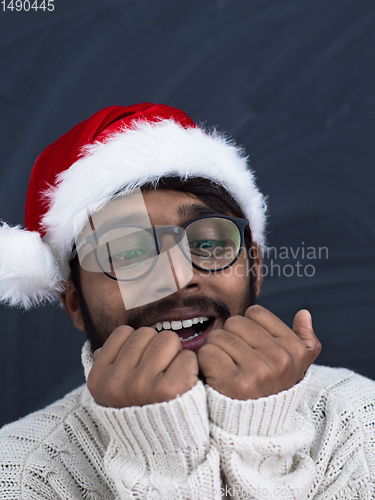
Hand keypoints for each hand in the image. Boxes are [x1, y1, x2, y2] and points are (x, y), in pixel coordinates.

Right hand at [87, 326, 198, 407]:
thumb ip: (107, 367)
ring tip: (170, 375)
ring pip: (168, 339)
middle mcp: (117, 382)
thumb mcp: (111, 393)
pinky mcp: (169, 389)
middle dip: (157, 347)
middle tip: (159, 371)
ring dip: (175, 354)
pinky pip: (187, 356)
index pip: (123, 332)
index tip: (140, 365)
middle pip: (147, 333)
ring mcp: (142, 385)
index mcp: (99, 379)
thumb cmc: (139, 412)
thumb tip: (98, 349)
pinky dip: (190, 367)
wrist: (160, 451)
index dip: (137, 344)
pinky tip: (183, 383)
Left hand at [197, 305, 320, 399]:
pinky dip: (205, 363)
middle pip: (234, 322)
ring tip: (225, 369)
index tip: (251, 349)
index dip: (247, 329)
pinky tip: (215, 376)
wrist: (254, 430)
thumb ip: (304, 340)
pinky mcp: (235, 383)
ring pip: (218, 336)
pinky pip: (207, 352)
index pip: (255, 312)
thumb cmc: (270, 390)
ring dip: (215, 350)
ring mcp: (259, 371)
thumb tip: (304, 313)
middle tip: (234, 361)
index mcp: (295, 350)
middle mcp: (281, 359)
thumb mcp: (296, 367)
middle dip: (229, 338)